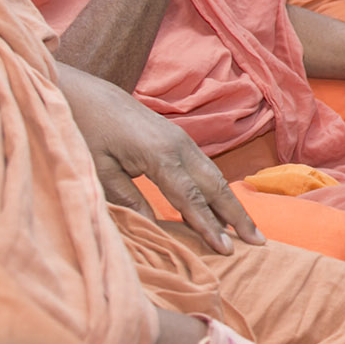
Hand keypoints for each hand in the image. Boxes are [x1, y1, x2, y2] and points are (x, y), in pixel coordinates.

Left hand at [57, 64, 262, 253]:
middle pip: (215, 186)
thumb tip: (154, 229)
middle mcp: (180, 146)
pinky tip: (221, 207)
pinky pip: (205, 169)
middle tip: (259, 242)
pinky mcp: (179, 139)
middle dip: (237, 216)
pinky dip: (218, 190)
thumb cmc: (87, 131)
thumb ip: (127, 200)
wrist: (86, 93)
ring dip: (232, 203)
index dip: (209, 226)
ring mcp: (182, 140)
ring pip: (215, 176)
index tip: (227, 249)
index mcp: (160, 155)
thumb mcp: (100, 170)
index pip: (191, 198)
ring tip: (249, 229)